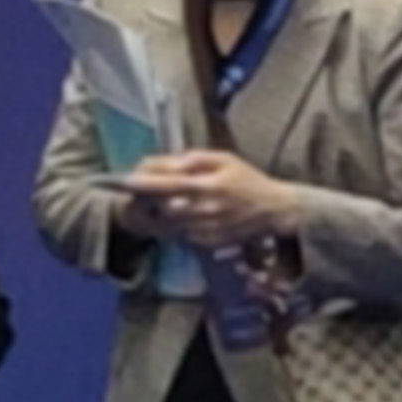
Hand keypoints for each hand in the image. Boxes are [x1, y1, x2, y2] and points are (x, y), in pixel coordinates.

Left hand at [122, 148, 296, 255]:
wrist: (274, 210)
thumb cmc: (249, 180)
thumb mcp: (225, 159)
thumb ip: (195, 159)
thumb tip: (169, 164)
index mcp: (207, 185)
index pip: (166, 184)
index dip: (144, 183)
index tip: (126, 179)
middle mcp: (203, 209)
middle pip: (160, 207)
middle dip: (144, 200)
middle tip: (133, 193)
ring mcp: (204, 228)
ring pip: (166, 224)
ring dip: (153, 215)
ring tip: (145, 206)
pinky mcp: (206, 242)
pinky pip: (178, 235)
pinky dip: (169, 226)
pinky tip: (169, 218)